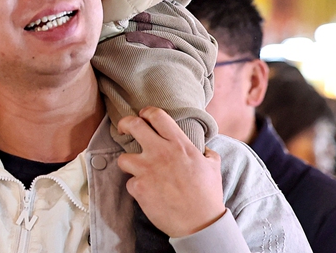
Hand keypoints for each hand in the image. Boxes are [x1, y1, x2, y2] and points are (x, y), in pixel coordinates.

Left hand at [116, 108, 227, 238]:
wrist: (199, 223)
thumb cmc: (208, 195)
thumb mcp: (213, 166)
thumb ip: (206, 153)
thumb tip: (204, 149)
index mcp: (179, 144)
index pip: (156, 115)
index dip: (146, 112)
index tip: (143, 116)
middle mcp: (160, 152)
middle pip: (133, 125)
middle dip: (124, 124)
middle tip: (124, 129)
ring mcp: (147, 170)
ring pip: (123, 157)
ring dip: (127, 162)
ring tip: (134, 168)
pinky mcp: (139, 188)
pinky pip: (129, 183)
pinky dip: (136, 187)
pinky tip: (146, 192)